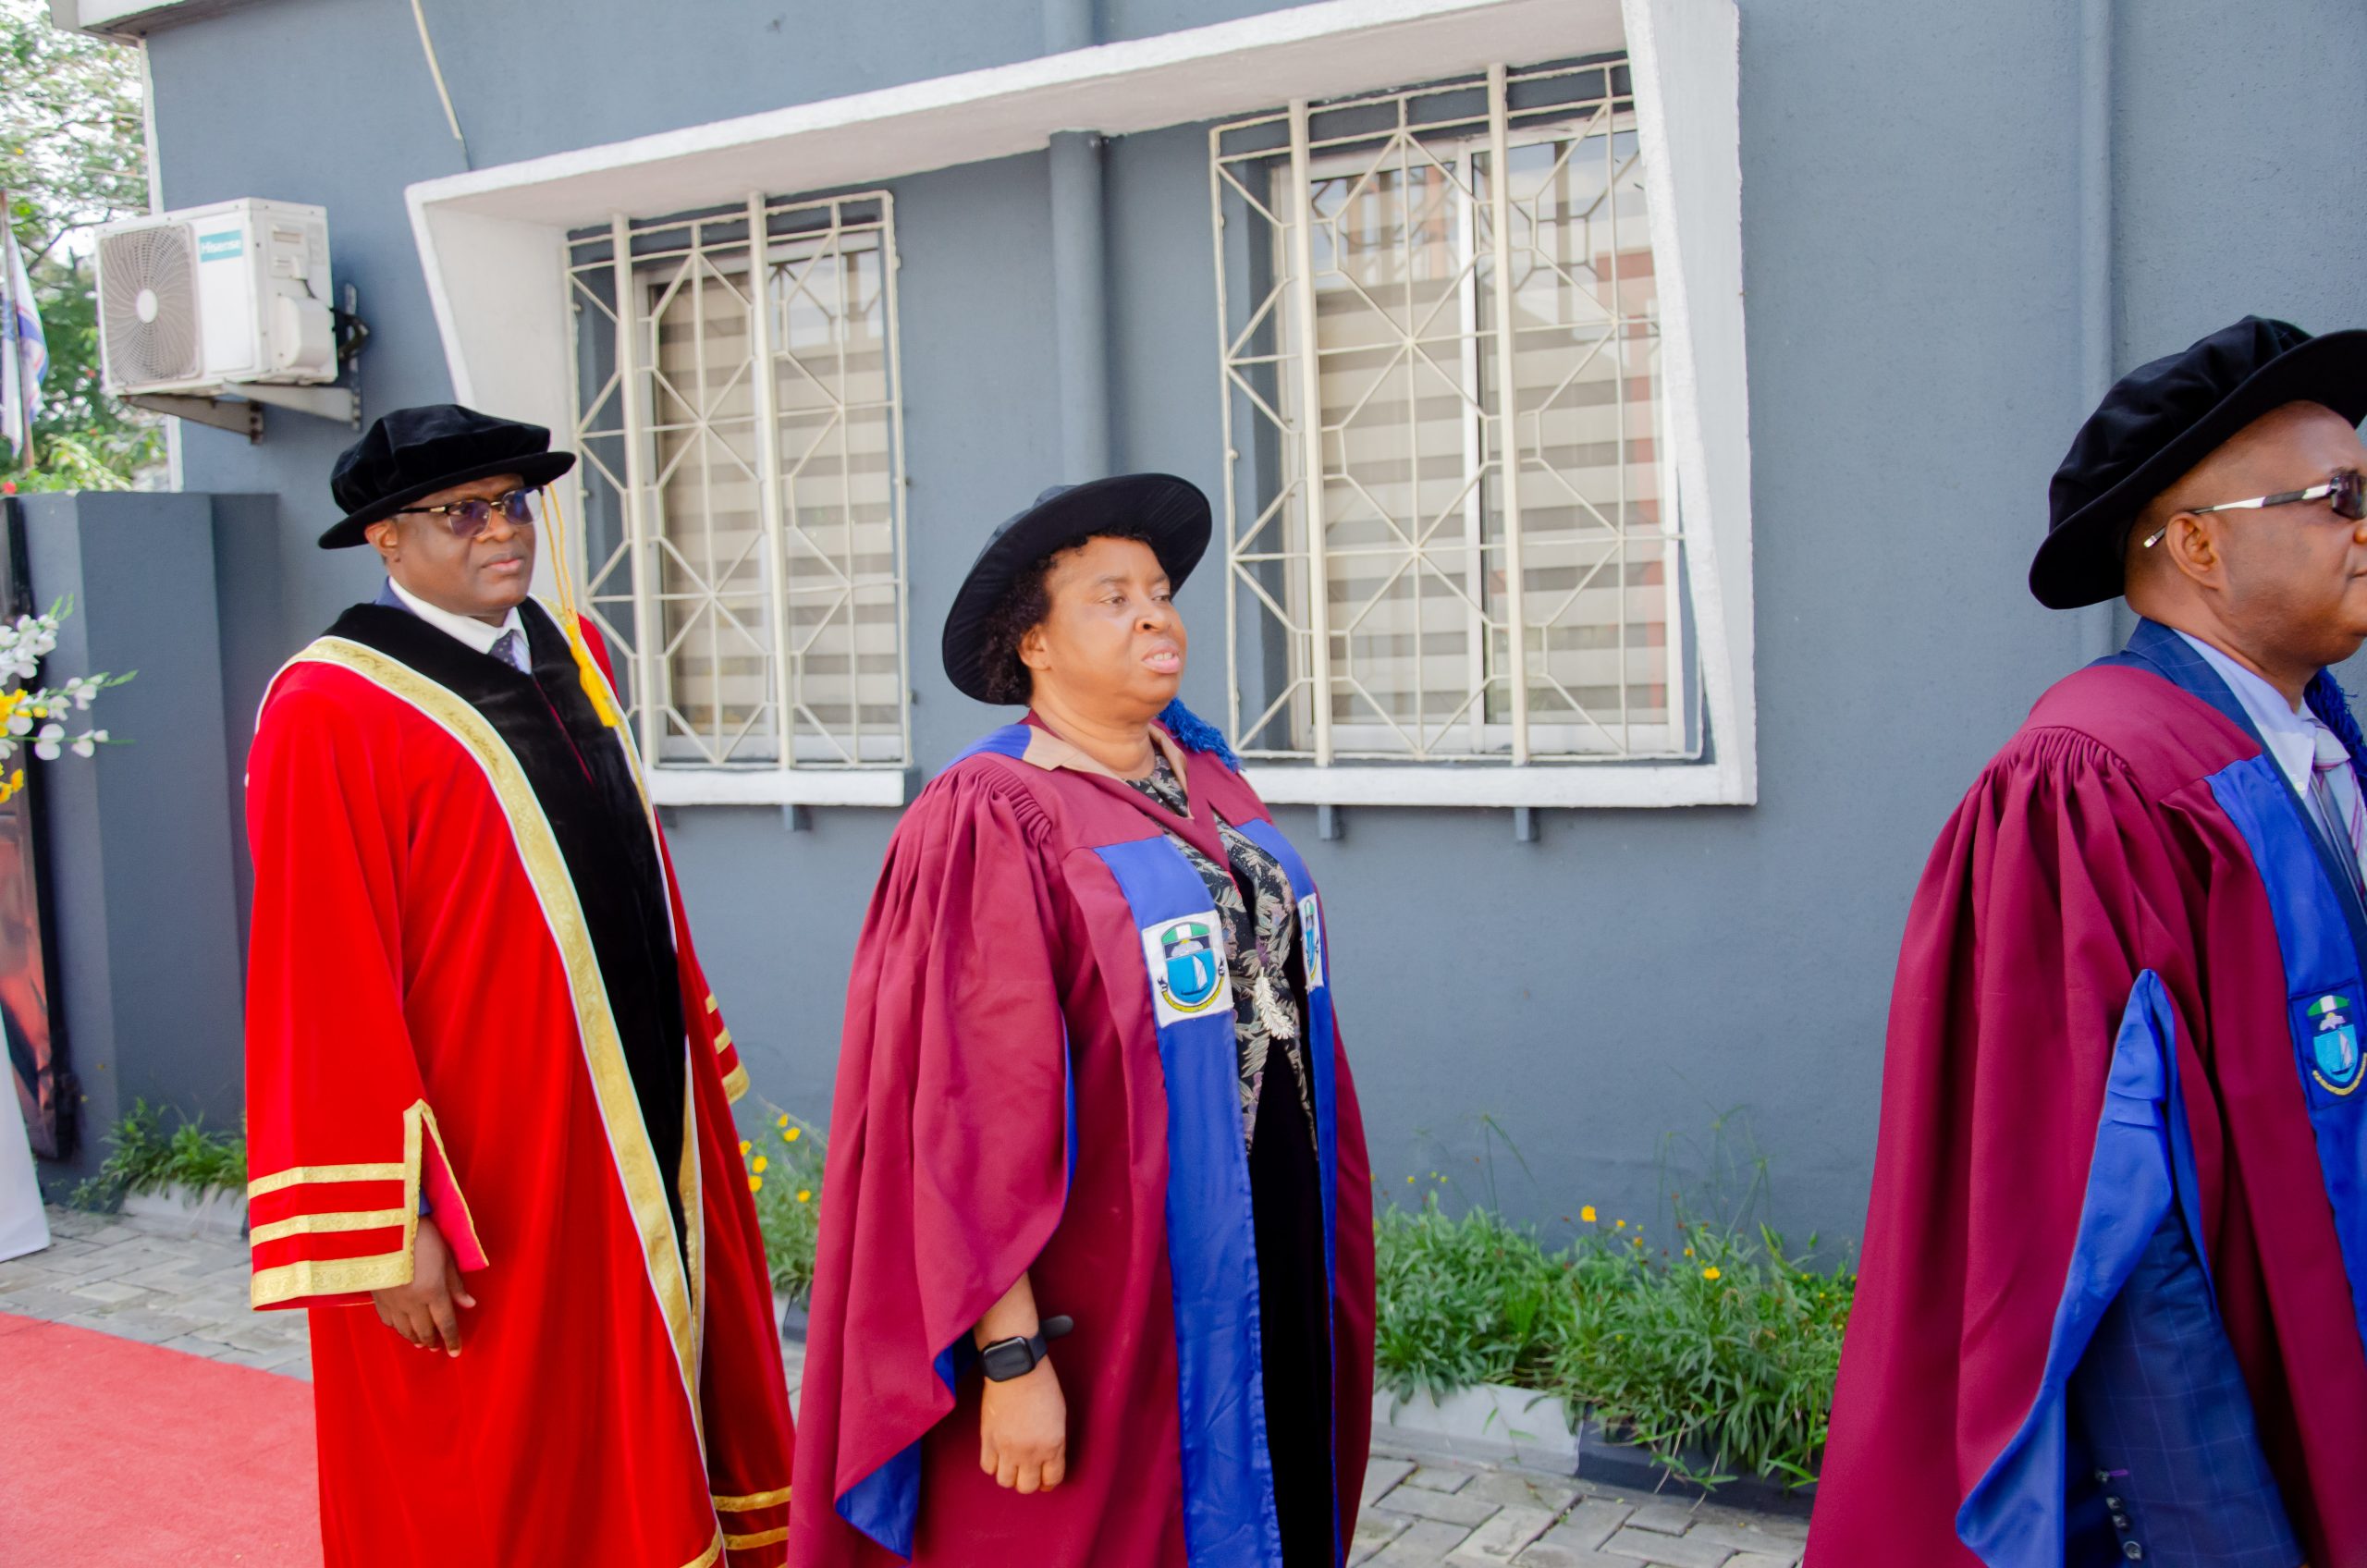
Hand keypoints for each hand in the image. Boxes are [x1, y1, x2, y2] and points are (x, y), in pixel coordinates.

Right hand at [369, 1215, 474, 1355]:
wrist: (384, 1227)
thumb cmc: (422, 1236)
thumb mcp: (446, 1256)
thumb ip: (456, 1284)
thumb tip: (469, 1305)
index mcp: (432, 1292)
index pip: (445, 1323)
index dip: (452, 1339)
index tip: (456, 1351)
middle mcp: (412, 1302)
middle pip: (424, 1330)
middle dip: (433, 1341)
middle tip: (438, 1347)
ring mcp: (392, 1301)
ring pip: (405, 1329)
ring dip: (415, 1338)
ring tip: (421, 1342)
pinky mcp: (376, 1296)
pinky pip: (387, 1320)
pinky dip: (397, 1328)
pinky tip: (401, 1328)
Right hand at [978, 1356, 1066, 1493]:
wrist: (1017, 1368)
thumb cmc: (1042, 1386)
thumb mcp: (1059, 1417)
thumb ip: (1054, 1443)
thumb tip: (1045, 1460)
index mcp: (1053, 1446)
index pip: (1052, 1479)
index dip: (1048, 1482)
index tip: (1045, 1480)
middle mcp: (1030, 1452)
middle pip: (1027, 1487)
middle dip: (1029, 1482)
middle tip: (1027, 1472)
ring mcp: (1007, 1448)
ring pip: (1005, 1481)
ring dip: (1009, 1475)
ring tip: (1011, 1463)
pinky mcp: (988, 1440)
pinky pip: (988, 1467)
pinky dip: (993, 1464)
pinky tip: (997, 1454)